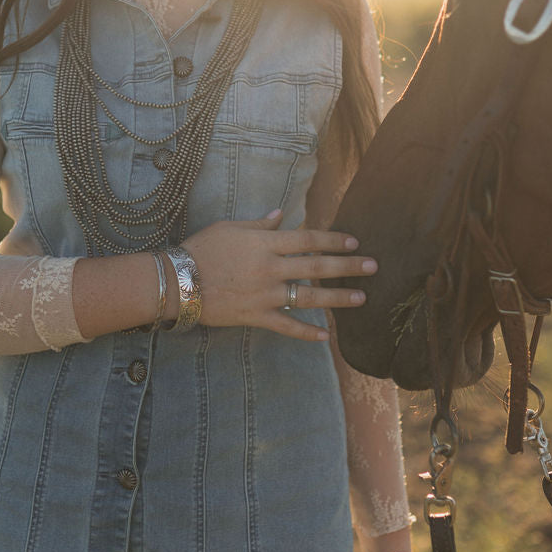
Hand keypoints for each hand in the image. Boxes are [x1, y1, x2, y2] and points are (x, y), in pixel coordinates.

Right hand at [181, 209, 377, 342]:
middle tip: (373, 267)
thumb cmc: (201, 249)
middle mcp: (271, 268)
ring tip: (361, 298)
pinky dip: (306, 333)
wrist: (177, 281)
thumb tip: (281, 215)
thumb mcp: (229, 228)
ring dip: (338, 299)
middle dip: (348, 267)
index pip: (308, 239)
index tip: (354, 243)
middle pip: (317, 267)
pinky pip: (286, 326)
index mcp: (265, 244)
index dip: (333, 240)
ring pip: (309, 297)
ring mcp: (265, 294)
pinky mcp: (256, 316)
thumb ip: (259, 225)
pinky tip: (326, 337)